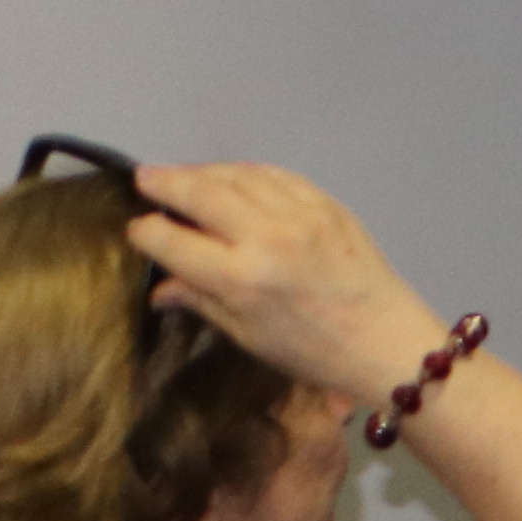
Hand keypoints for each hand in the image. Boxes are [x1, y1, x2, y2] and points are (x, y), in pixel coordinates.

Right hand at [122, 163, 448, 400]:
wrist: (386, 339)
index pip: (172, 240)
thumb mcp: (246, 334)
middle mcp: (266, 237)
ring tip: (182, 174)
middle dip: (166, 182)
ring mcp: (301, 214)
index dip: (146, 232)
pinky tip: (233, 175)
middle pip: (202, 193)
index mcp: (240, 277)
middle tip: (144, 176)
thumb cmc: (311, 350)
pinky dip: (248, 172)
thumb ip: (201, 300)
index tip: (135, 228)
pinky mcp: (328, 204)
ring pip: (239, 176)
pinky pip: (278, 176)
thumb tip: (160, 287)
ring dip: (205, 171)